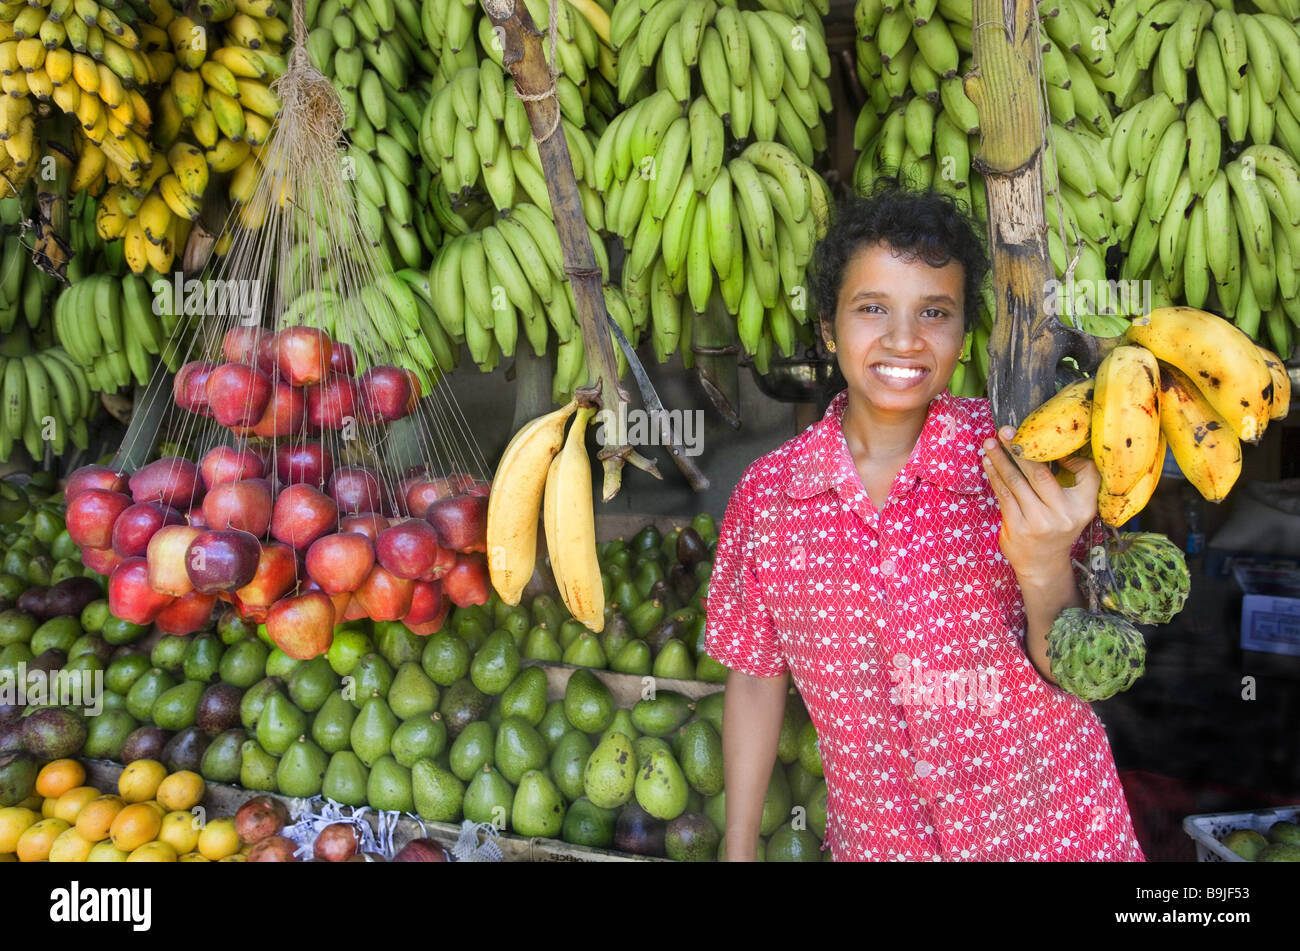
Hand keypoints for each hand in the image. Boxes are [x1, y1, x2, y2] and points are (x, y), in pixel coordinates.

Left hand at [981, 426, 1098, 584]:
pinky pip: (1003, 494)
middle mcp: (1062, 514)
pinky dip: (994, 475)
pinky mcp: (1017, 527)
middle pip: (1039, 473)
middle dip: (1019, 449)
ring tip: (990, 443)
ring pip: (1016, 482)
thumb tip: (1058, 447)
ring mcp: (1038, 522)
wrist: (1044, 564)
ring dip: (1000, 459)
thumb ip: (1078, 479)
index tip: (1041, 437)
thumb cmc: (1058, 526)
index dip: (1064, 453)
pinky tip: (988, 462)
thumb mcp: (1078, 506)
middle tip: (1004, 431)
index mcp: (1083, 506)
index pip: (1084, 473)